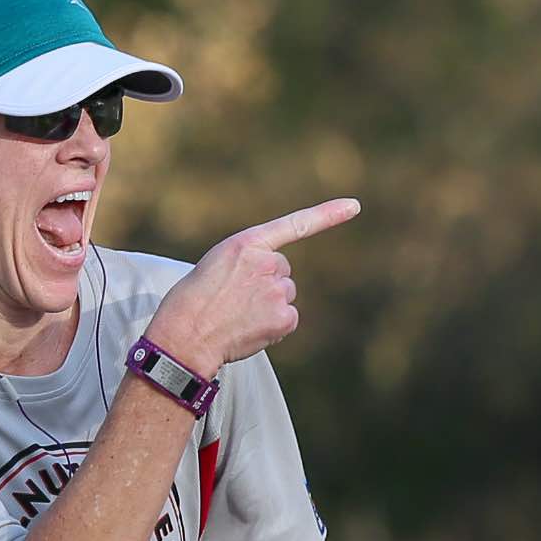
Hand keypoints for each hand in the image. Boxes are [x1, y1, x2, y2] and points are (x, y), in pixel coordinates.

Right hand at [146, 199, 359, 371]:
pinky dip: (274, 326)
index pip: (293, 224)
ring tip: (239, 314)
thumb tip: (274, 282)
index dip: (328, 215)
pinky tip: (250, 328)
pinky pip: (288, 319)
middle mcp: (267, 263)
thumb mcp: (217, 265)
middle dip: (267, 284)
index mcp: (246, 243)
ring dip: (269, 305)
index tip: (354, 206)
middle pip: (283, 272)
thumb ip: (248, 263)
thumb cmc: (194, 301)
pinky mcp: (284, 317)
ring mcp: (277, 290)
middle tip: (237, 299)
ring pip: (285, 295)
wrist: (186, 334)